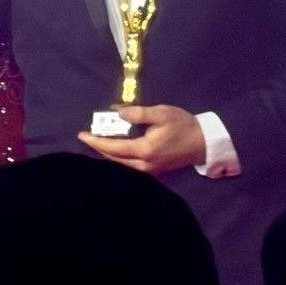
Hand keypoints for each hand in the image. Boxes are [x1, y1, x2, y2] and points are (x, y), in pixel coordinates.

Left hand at [76, 104, 206, 174]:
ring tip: (97, 141)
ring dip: (107, 154)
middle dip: (98, 148)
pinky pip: (128, 167)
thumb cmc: (183, 125)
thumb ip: (138, 113)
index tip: (81, 135)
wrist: (203, 143)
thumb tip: (117, 112)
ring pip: (120, 165)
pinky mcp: (152, 171)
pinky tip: (113, 149)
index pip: (113, 148)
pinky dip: (118, 158)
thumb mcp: (161, 113)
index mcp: (145, 150)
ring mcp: (148, 171)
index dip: (95, 141)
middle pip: (113, 160)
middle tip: (87, 137)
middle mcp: (144, 165)